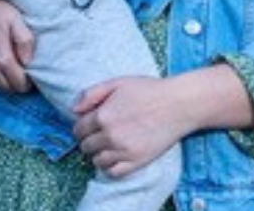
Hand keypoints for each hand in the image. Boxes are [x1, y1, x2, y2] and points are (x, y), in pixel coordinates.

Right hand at [0, 0, 33, 91]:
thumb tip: (28, 61)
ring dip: (0, 79)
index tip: (30, 76)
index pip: (19, 84)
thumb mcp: (15, 19)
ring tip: (5, 65)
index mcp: (2, 58)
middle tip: (19, 71)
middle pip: (6, 88)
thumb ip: (25, 41)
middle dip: (15, 82)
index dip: (27, 82)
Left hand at [74, 76, 189, 177]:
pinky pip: (113, 172)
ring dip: (101, 153)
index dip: (84, 127)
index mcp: (104, 115)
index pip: (78, 130)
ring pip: (97, 161)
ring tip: (112, 143)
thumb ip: (92, 93)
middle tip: (104, 133)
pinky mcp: (137, 161)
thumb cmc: (151, 90)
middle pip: (86, 147)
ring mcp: (123, 150)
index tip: (93, 124)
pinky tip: (118, 155)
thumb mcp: (119, 83)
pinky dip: (111, 166)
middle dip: (91, 140)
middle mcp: (110, 135)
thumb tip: (73, 109)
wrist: (180, 103)